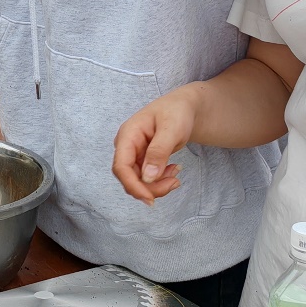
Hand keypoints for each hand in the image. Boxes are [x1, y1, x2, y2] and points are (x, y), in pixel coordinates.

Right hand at [112, 88, 196, 206]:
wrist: (184, 107)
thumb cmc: (176, 111)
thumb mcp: (171, 129)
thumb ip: (158, 152)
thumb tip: (147, 178)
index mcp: (128, 135)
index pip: (121, 166)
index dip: (133, 185)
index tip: (151, 199)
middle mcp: (127, 146)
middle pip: (129, 177)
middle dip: (150, 187)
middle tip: (174, 183)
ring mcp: (134, 153)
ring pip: (138, 181)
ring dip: (157, 184)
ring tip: (176, 173)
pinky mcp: (142, 159)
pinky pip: (147, 178)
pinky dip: (160, 180)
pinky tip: (173, 170)